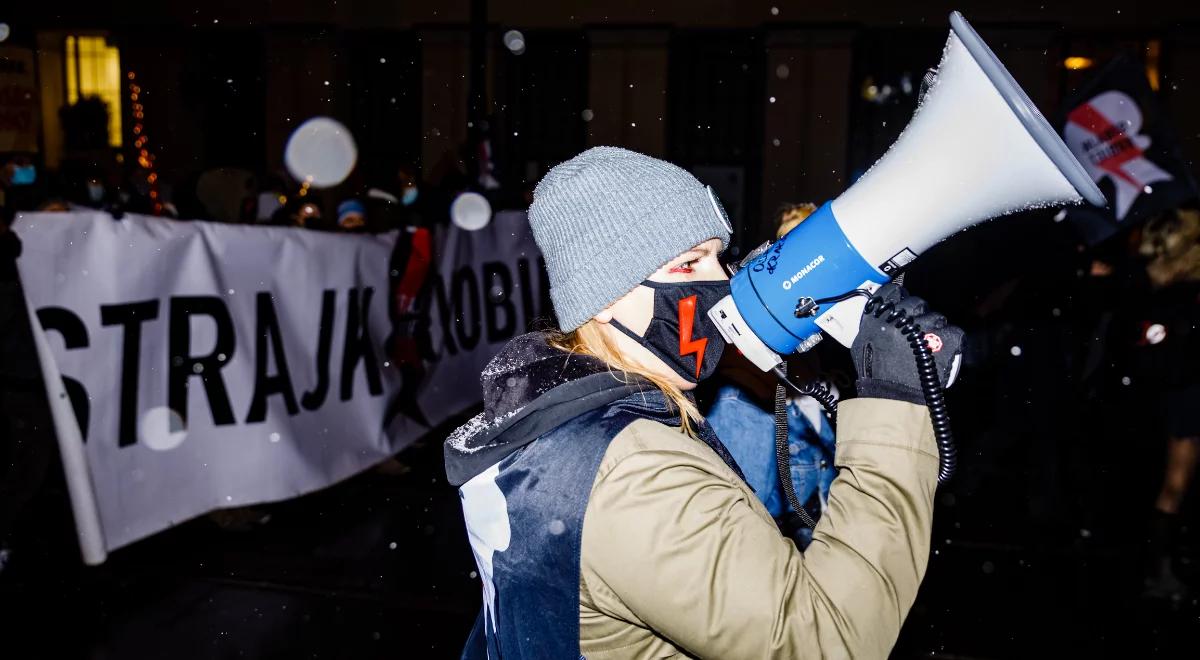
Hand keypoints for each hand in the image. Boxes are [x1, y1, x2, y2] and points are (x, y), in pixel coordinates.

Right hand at [851, 283, 962, 404]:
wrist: (891, 397)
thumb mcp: (861, 343)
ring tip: (930, 345)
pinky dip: (952, 340)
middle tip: (918, 330)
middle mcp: (901, 320)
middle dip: (919, 315)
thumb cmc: (874, 374)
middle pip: (917, 303)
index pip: (893, 292)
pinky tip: (945, 349)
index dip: (900, 300)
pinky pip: (955, 332)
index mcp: (879, 317)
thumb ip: (870, 325)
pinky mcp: (944, 343)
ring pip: (937, 317)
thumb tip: (880, 314)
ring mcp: (924, 330)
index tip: (903, 309)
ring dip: (935, 329)